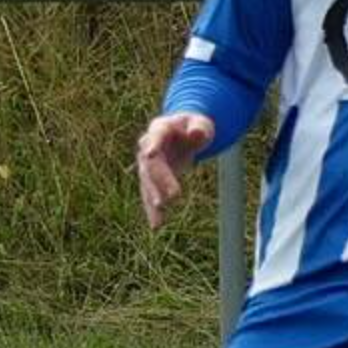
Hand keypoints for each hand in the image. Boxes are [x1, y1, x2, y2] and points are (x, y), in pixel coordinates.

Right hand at [136, 112, 214, 228]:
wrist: (183, 132)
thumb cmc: (194, 125)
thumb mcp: (200, 123)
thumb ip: (199, 128)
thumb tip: (196, 133)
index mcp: (160, 128)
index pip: (156, 136)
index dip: (153, 144)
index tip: (150, 153)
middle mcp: (148, 146)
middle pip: (151, 164)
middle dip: (160, 180)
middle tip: (173, 196)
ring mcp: (147, 163)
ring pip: (147, 182)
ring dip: (152, 198)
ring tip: (158, 218)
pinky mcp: (151, 178)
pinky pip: (150, 194)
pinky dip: (152, 209)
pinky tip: (156, 225)